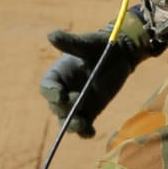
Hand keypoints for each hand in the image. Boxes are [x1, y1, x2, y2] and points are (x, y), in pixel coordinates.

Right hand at [37, 12, 149, 137]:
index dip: (51, 93)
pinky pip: (84, 126)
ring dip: (72, 125)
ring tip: (82, 125)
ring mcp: (77, 104)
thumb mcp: (87, 44)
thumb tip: (51, 35)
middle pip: (56, 107)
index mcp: (58, 74)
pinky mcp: (90, 112)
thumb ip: (70, 43)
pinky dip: (85, 132)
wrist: (120, 54)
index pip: (47, 88)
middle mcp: (64, 91)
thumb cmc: (100, 46)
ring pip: (67, 120)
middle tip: (77, 103)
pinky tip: (90, 132)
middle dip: (64, 109)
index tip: (61, 95)